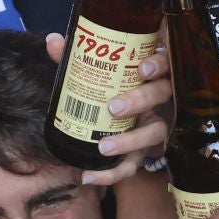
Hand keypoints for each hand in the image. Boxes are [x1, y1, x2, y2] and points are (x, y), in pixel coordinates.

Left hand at [45, 31, 171, 184]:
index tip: (142, 69)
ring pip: (154, 133)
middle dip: (139, 101)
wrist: (128, 122)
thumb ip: (79, 58)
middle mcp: (161, 98)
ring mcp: (157, 125)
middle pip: (161, 96)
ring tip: (103, 148)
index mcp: (153, 73)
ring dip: (129, 142)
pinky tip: (89, 177)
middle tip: (114, 107)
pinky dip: (112, 174)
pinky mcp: (145, 152)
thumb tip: (54, 41)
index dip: (158, 64)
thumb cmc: (116, 88)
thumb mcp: (100, 73)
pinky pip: (134, 165)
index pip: (165, 63)